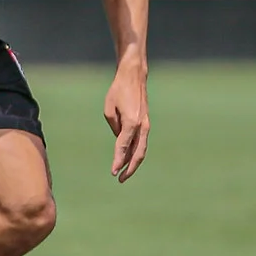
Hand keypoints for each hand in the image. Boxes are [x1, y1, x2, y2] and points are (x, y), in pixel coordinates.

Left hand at [102, 64, 148, 182]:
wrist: (134, 77)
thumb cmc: (118, 91)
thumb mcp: (109, 109)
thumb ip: (114, 126)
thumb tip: (120, 140)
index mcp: (131, 122)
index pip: (123, 146)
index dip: (118, 160)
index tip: (113, 171)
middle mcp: (141, 126)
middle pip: (138, 153)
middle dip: (129, 168)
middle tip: (119, 179)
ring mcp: (146, 125)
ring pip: (141, 150)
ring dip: (133, 162)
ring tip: (123, 173)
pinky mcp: (145, 123)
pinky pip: (141, 142)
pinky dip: (135, 152)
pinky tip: (128, 159)